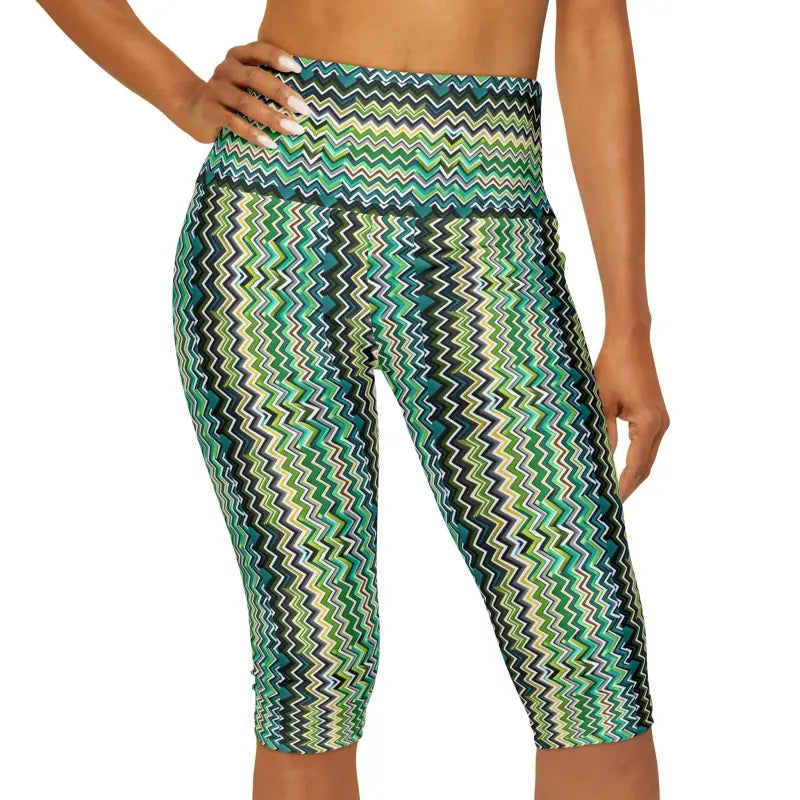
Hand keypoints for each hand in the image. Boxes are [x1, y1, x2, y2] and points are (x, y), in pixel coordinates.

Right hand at [177, 41, 311, 147]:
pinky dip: (253, 133)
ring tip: (293, 129)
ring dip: (272, 117)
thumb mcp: (246, 85)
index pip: (258, 50)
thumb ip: (266, 84)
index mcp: (237, 57)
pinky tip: (270, 143)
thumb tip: (304, 102)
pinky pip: (234, 123)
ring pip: (246, 102)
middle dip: (282, 93)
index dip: (277, 57)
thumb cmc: (232, 98)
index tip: (298, 69)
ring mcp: (216, 90)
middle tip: (303, 109)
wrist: (194, 110)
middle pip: (255, 78)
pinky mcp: (210, 111)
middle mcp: (225, 70)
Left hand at [594, 331, 668, 500]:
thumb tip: (599, 460)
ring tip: (614, 489)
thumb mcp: (600, 403)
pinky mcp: (656, 415)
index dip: (624, 487)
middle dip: (629, 485)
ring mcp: (661, 420)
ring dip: (633, 474)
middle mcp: (660, 425)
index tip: (611, 501)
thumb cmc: (612, 368)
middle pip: (646, 467)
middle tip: (611, 502)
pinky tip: (620, 467)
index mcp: (648, 424)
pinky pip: (647, 445)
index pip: (636, 467)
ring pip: (647, 457)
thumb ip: (603, 433)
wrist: (630, 342)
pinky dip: (635, 459)